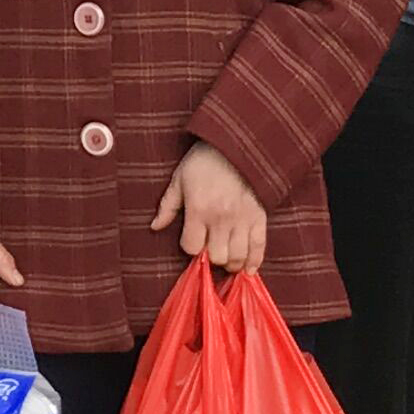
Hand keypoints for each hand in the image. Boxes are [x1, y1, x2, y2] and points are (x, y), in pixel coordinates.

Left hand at [152, 141, 268, 273]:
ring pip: (237, 257)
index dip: (190, 247)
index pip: (191, 247)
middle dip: (210, 258)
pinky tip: (248, 268)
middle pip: (216, 256)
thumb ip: (168, 206)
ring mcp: (242, 219)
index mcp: (199, 209)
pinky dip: (254, 262)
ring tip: (226, 258)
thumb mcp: (179, 179)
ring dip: (231, 263)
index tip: (192, 239)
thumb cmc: (204, 161)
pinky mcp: (259, 217)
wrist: (238, 145)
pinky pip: (259, 247)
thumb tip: (154, 227)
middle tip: (210, 249)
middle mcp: (221, 218)